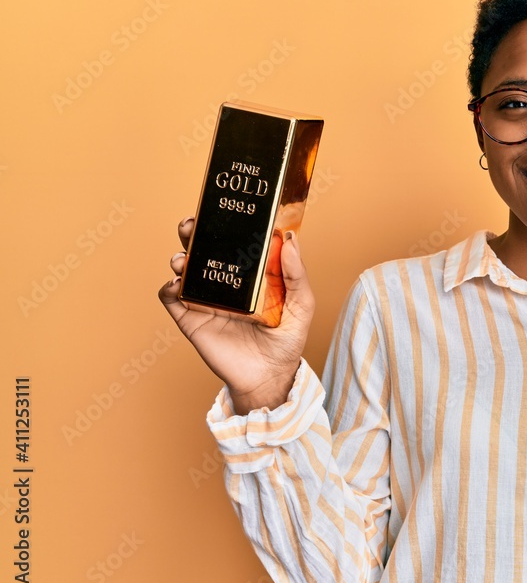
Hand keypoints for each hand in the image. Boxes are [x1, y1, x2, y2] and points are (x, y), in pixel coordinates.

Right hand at [157, 216, 315, 413]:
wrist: (269, 377)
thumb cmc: (287, 340)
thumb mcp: (301, 305)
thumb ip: (296, 274)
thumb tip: (289, 238)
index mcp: (250, 271)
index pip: (235, 239)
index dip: (227, 221)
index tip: (224, 205)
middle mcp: (225, 280)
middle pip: (204, 246)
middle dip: (194, 230)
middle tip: (193, 223)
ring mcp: (206, 297)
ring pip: (184, 267)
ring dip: (180, 256)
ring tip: (185, 258)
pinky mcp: (191, 318)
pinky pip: (171, 298)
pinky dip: (169, 287)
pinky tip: (178, 284)